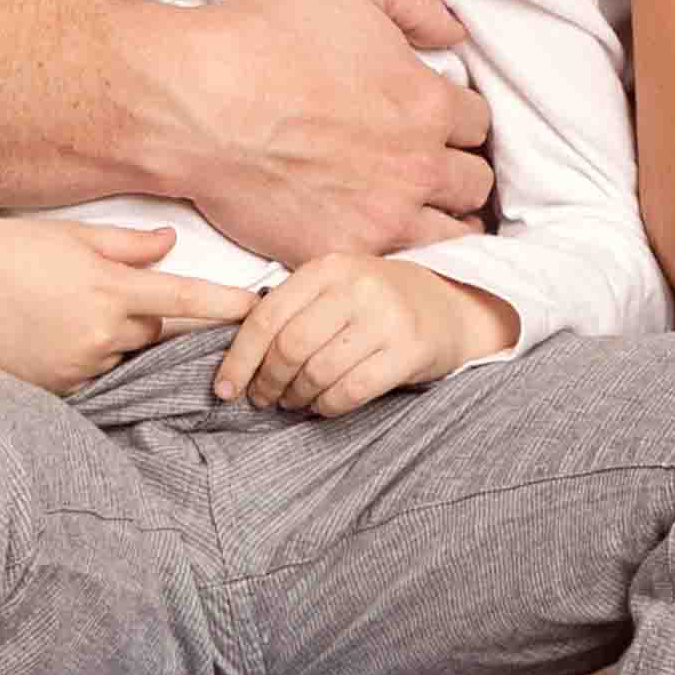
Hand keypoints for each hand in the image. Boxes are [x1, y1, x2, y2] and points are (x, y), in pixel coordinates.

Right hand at [0, 204, 260, 397]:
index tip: (261, 310)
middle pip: (155, 335)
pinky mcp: (53, 390)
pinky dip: (87, 360)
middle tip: (125, 300)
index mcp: (109, 290)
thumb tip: (169, 247)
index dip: (228, 307)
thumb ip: (128, 246)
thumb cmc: (5, 250)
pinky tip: (53, 336)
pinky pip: (92, 378)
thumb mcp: (71, 238)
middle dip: (151, 321)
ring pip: (122, 358)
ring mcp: (76, 367)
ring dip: (115, 342)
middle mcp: (99, 334)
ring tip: (67, 313)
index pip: (186, 301)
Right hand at [150, 0, 498, 257]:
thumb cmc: (265, 35)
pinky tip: (378, 234)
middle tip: (426, 163)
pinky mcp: (340, 252)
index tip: (432, 118)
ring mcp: (381, 218)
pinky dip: (396, 253)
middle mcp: (417, 167)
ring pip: (452, 234)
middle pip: (473, 182)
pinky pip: (395, 267)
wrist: (195, 103)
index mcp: (428, 104)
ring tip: (418, 208)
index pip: (477, 121)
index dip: (455, 116)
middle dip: (455, 169)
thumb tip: (454, 34)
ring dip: (441, 218)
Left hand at [214, 250, 513, 415]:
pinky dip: (327, 406)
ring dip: (296, 397)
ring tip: (292, 402)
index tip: (224, 389)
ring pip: (317, 372)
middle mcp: (357, 287)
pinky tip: (322, 406)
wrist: (449, 308)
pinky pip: (350, 391)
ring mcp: (386, 318)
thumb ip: (291, 308)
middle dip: (267, 382)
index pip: (267, 317)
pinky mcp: (409, 350)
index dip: (239, 358)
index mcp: (329, 267)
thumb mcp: (334, 288)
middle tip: (262, 399)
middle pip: (289, 348)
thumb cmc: (376, 303)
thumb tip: (234, 355)